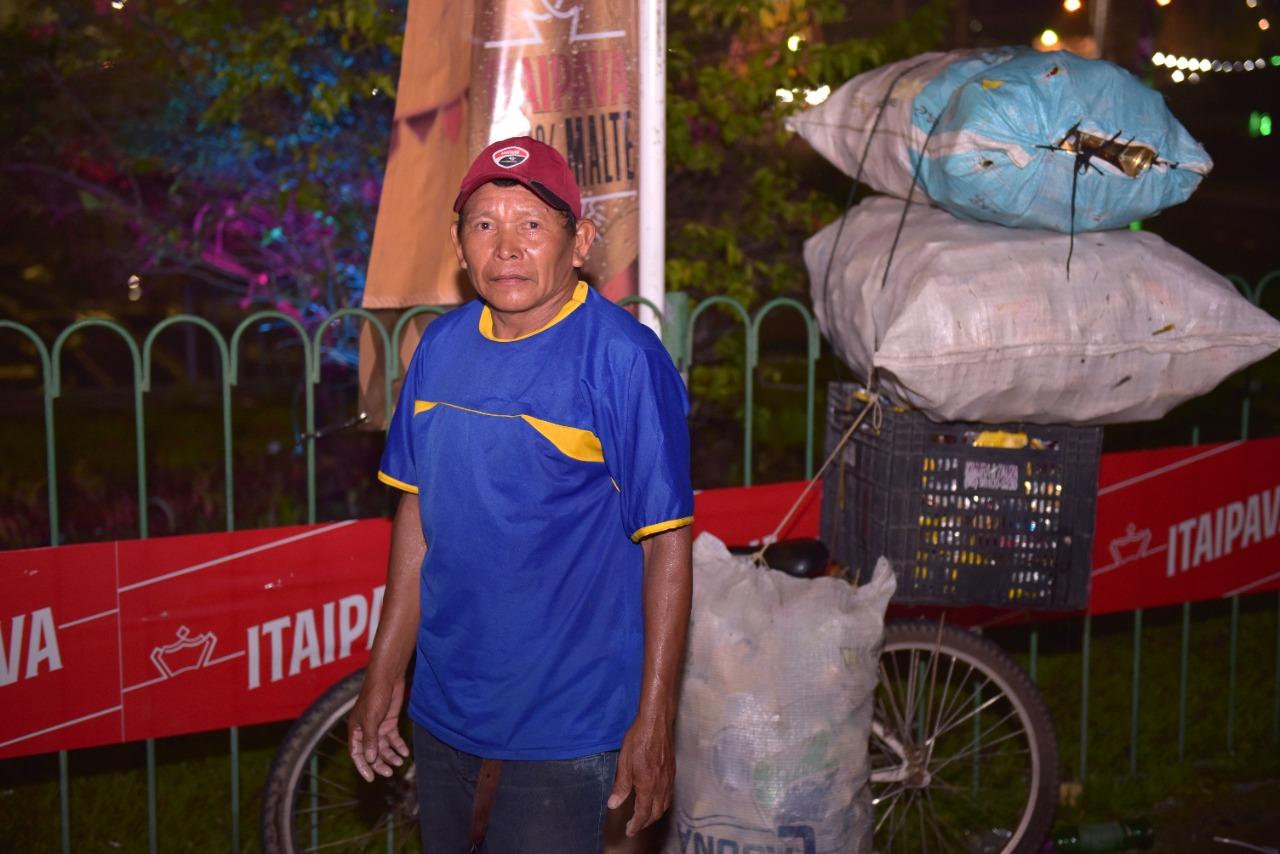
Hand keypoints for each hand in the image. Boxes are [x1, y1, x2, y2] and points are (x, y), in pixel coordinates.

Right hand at [347, 674, 410, 782]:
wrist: (388, 678)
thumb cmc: (374, 696)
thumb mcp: (371, 719)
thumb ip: (370, 739)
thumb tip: (370, 759)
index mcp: (355, 731)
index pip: (357, 753)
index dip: (363, 767)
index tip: (371, 778)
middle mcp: (366, 731)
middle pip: (372, 753)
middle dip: (380, 763)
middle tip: (390, 772)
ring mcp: (379, 727)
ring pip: (384, 747)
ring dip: (391, 755)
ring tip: (399, 761)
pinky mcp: (390, 722)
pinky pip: (394, 739)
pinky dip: (399, 746)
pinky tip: (405, 752)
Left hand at [607, 714, 674, 835]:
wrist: (657, 723)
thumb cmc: (639, 740)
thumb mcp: (624, 763)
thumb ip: (621, 786)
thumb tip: (613, 804)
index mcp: (648, 786)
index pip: (643, 813)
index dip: (636, 825)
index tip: (629, 831)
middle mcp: (661, 786)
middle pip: (656, 813)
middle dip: (645, 823)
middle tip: (635, 826)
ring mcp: (669, 779)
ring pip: (664, 805)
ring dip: (654, 815)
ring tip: (644, 817)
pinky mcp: (672, 772)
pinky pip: (669, 795)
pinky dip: (662, 804)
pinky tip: (655, 800)